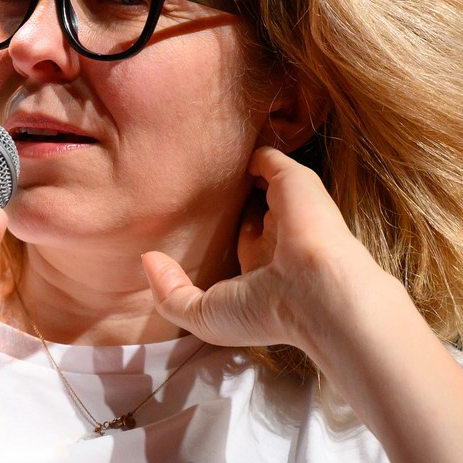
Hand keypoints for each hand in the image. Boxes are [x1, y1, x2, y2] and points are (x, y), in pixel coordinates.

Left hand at [141, 146, 377, 350]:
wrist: (315, 294)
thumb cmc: (261, 311)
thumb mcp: (204, 316)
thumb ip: (170, 293)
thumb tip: (147, 260)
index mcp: (261, 268)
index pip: (242, 242)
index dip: (221, 233)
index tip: (190, 222)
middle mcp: (277, 237)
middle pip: (251, 209)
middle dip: (228, 198)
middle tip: (196, 183)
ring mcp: (287, 208)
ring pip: (260, 181)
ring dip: (236, 171)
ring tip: (205, 155)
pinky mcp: (294, 182)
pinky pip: (269, 158)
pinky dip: (253, 152)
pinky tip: (224, 146)